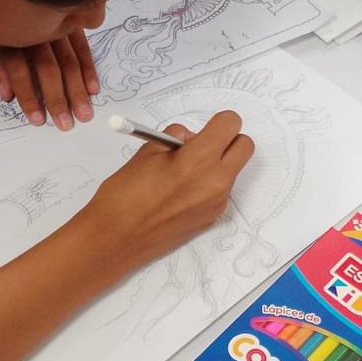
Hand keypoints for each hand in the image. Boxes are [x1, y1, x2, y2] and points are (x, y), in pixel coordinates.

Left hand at [0, 30, 99, 130]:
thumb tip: (6, 95)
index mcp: (9, 37)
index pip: (19, 70)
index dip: (27, 96)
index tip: (37, 119)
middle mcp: (34, 31)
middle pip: (47, 68)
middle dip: (57, 98)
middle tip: (66, 124)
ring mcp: (55, 25)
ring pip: (68, 60)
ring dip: (77, 89)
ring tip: (84, 113)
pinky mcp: (71, 22)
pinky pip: (83, 46)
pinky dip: (89, 68)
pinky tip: (93, 89)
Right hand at [82, 111, 253, 273]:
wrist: (116, 238)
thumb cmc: (125, 194)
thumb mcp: (147, 151)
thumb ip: (175, 138)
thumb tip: (190, 137)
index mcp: (199, 159)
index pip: (231, 124)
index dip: (217, 122)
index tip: (203, 129)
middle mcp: (216, 181)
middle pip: (245, 146)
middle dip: (227, 140)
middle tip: (201, 146)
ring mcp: (217, 202)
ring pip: (233, 170)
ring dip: (217, 164)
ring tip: (182, 173)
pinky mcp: (212, 218)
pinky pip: (221, 191)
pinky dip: (208, 185)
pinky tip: (180, 193)